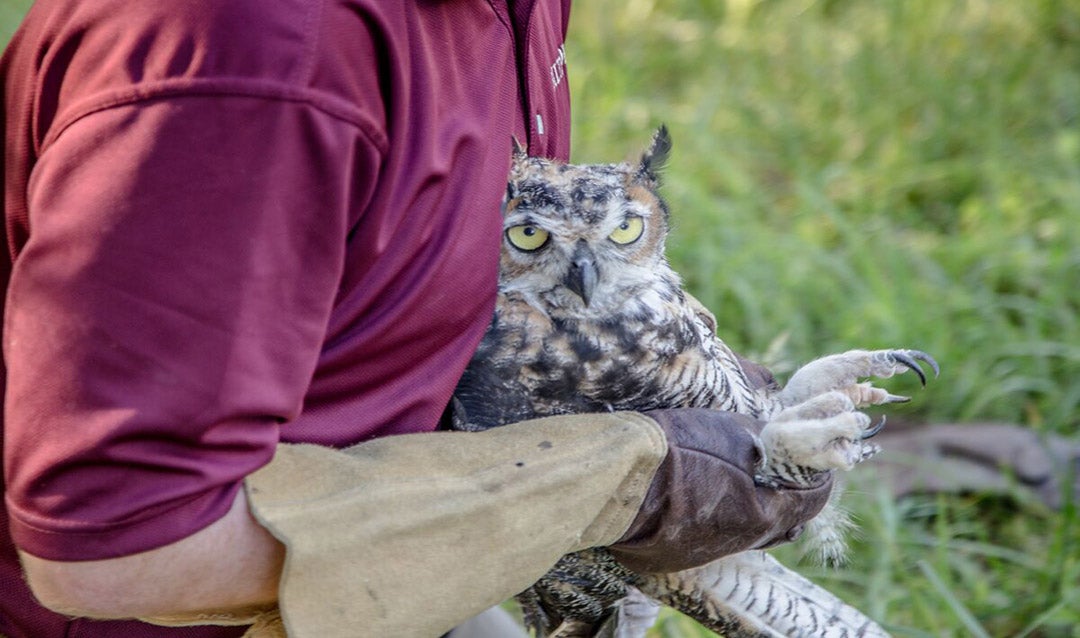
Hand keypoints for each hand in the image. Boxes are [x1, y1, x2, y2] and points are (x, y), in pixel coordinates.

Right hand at [608, 408, 832, 572]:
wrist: (614, 477)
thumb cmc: (675, 450)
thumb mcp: (730, 432)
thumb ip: (761, 441)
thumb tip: (773, 442)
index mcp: (760, 517)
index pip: (811, 500)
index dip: (817, 475)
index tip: (815, 457)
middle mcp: (737, 543)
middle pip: (780, 523)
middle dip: (786, 494)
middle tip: (781, 467)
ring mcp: (703, 553)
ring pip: (744, 531)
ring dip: (750, 505)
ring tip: (740, 475)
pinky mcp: (674, 554)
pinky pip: (710, 536)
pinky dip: (717, 514)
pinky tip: (703, 491)